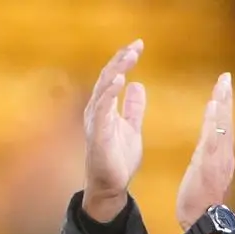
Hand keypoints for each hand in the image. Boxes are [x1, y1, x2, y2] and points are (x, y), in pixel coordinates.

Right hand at [82, 40, 146, 222]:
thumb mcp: (132, 128)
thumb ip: (133, 108)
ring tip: (129, 57)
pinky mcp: (98, 133)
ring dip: (117, 71)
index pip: (113, 77)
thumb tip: (138, 85)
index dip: (124, 61)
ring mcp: (96, 121)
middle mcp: (97, 110)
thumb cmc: (118, 159)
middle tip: (136, 46)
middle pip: (107, 77)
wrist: (112, 185)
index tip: (138, 46)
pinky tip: (120, 80)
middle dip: (121, 60)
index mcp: (105, 108)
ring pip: (104, 89)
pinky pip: (102, 109)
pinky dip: (110, 93)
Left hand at [176, 72, 234, 233]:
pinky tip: (213, 105)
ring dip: (223, 104)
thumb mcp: (203, 174)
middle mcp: (224, 155)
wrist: (202, 220)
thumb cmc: (199, 202)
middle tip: (226, 77)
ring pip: (222, 126)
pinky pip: (213, 137)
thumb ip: (206, 157)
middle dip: (227, 98)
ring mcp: (218, 159)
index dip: (224, 107)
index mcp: (221, 157)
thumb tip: (207, 144)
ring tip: (222, 84)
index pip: (223, 126)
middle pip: (226, 121)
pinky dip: (214, 120)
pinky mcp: (210, 163)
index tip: (222, 87)